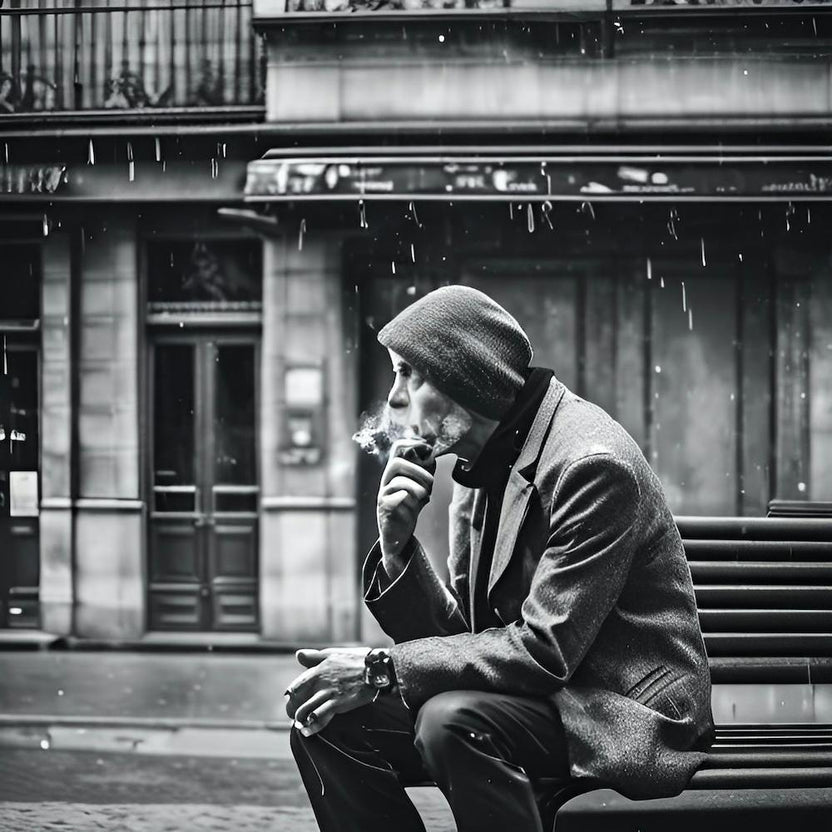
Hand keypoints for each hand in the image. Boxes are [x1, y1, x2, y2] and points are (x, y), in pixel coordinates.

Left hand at [285, 648, 377, 737]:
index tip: (291, 701)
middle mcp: (319, 683)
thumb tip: (298, 655)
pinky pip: (319, 718)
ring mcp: (327, 694)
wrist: (375, 670)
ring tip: (300, 726)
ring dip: (300, 720)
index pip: (296, 686)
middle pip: (297, 700)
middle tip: (295, 717)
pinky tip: (307, 732)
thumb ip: (314, 657)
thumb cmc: (355, 660)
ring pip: (305, 711)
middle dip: (293, 710)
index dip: (292, 696)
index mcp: (317, 670)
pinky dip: (311, 727)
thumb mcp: (333, 654)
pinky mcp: (337, 704)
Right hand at [377, 440, 434, 573]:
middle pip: (396, 463)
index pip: (397, 448)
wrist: (398, 534)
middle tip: (430, 482)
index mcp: (396, 472)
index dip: (411, 443)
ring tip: (425, 496)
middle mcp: (387, 480)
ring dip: (416, 487)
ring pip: (397, 482)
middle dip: (416, 469)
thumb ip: (424, 474)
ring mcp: (384, 494)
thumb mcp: (420, 488)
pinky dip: (407, 499)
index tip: (427, 448)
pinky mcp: (384, 509)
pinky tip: (415, 505)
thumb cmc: (409, 509)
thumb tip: (432, 457)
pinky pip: (393, 499)